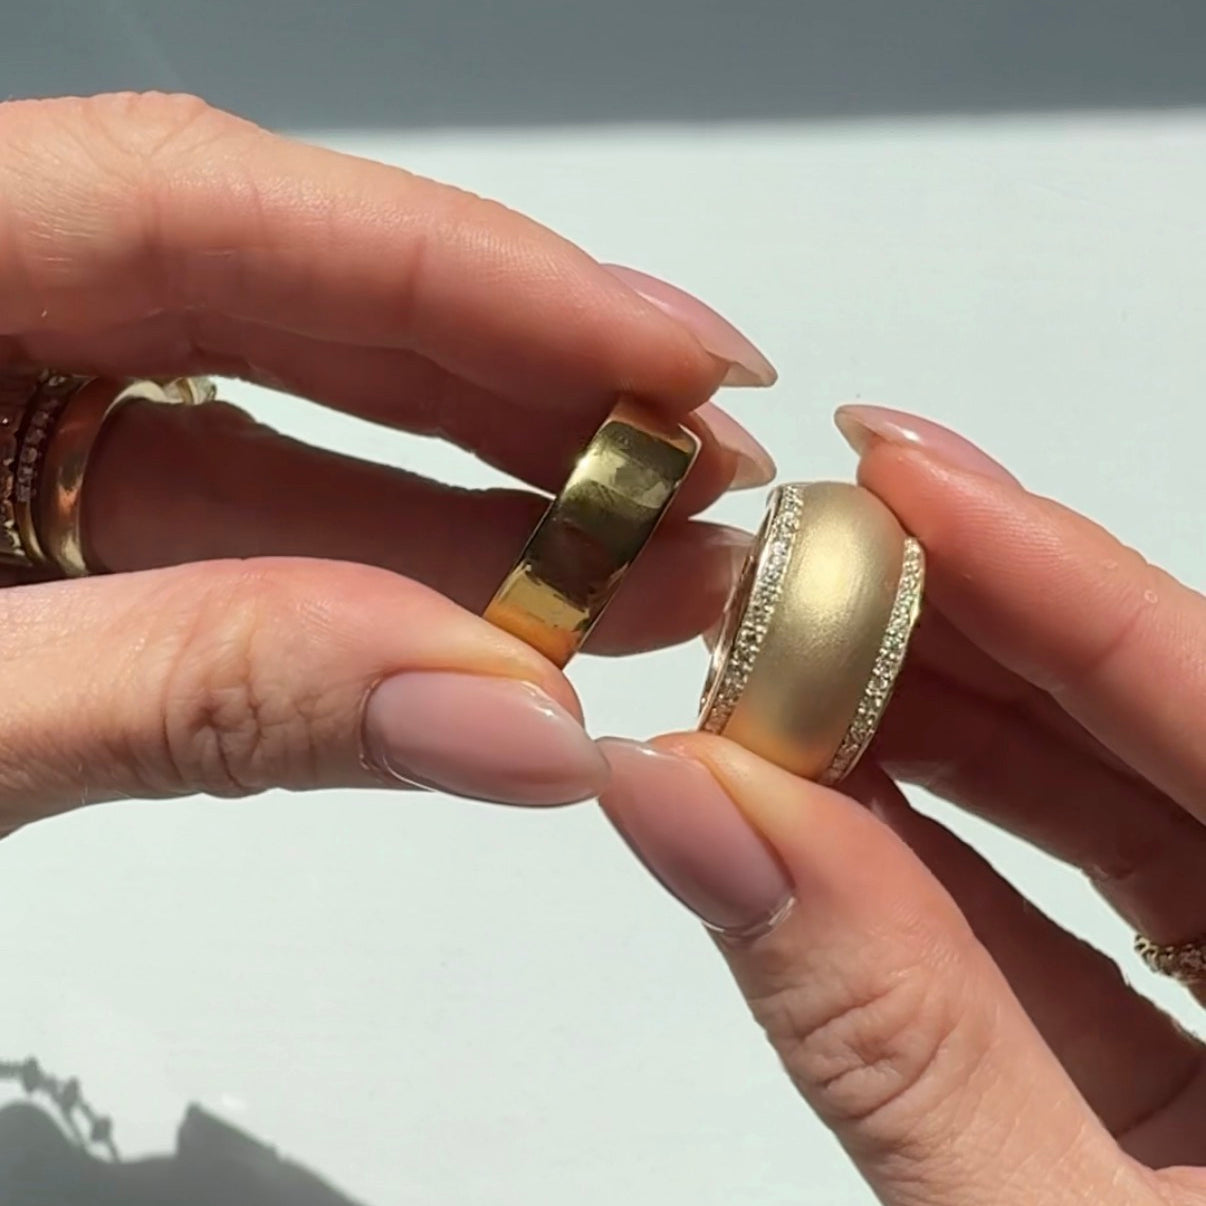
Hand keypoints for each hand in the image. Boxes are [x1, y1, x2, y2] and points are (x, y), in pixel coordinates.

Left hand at [0, 91, 775, 826]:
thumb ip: (202, 692)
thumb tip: (504, 715)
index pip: (211, 204)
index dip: (467, 275)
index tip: (667, 356)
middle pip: (286, 300)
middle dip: (518, 386)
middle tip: (700, 466)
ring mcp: (8, 425)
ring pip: (285, 430)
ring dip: (480, 508)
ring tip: (652, 564)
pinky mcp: (47, 527)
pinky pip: (238, 531)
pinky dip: (380, 585)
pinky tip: (517, 627)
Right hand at [599, 407, 1205, 1203]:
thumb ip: (880, 1030)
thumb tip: (683, 805)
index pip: (1205, 701)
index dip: (1049, 572)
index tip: (892, 464)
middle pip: (1139, 733)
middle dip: (957, 640)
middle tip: (795, 566)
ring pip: (1091, 823)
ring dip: (922, 745)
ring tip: (772, 677)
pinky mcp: (1184, 1088)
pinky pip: (1054, 934)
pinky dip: (923, 872)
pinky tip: (807, 813)